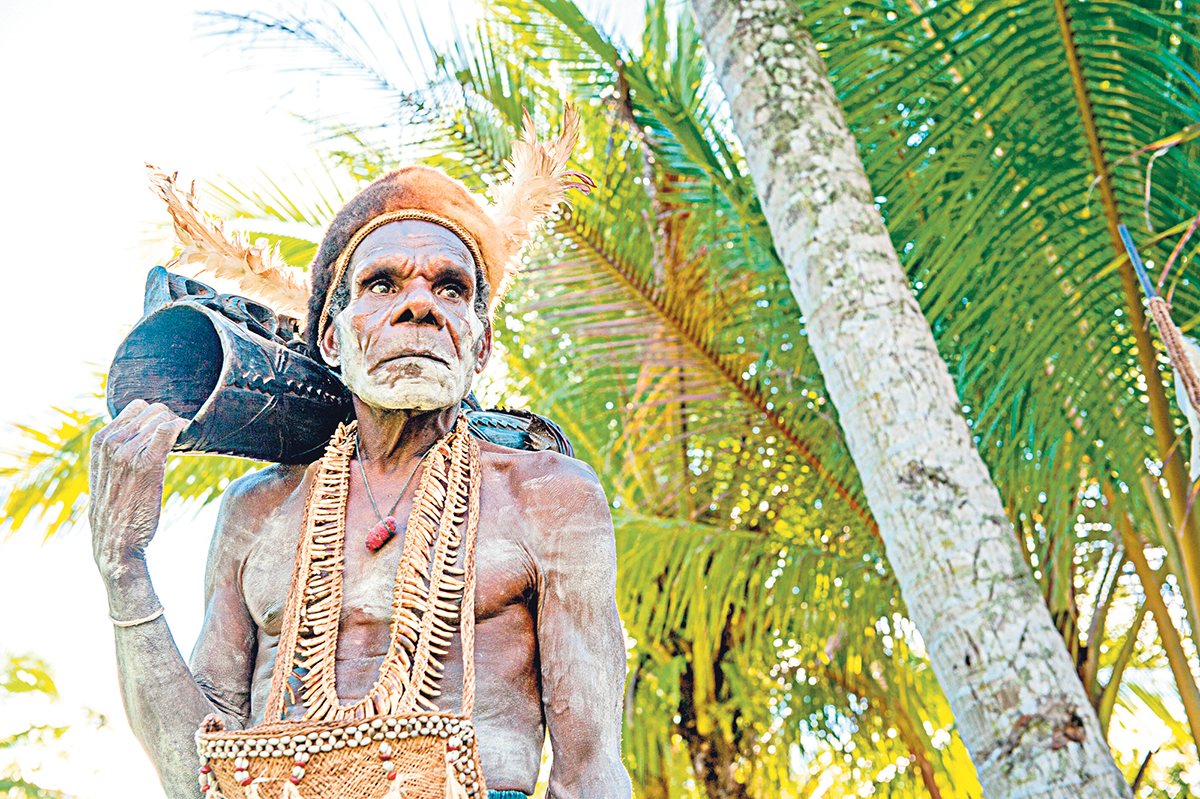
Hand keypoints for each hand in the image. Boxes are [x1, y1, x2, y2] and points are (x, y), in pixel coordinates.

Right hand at [89, 400, 188, 581]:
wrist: (116, 541)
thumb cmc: (118, 508)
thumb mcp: (108, 474)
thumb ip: (119, 449)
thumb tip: (145, 430)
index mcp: (100, 441)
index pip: (136, 407)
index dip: (157, 415)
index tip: (168, 429)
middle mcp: (111, 443)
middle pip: (152, 410)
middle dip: (170, 420)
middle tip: (180, 439)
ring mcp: (126, 452)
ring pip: (162, 418)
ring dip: (178, 427)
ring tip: (184, 444)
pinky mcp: (146, 464)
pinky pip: (167, 430)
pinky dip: (181, 428)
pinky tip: (188, 435)